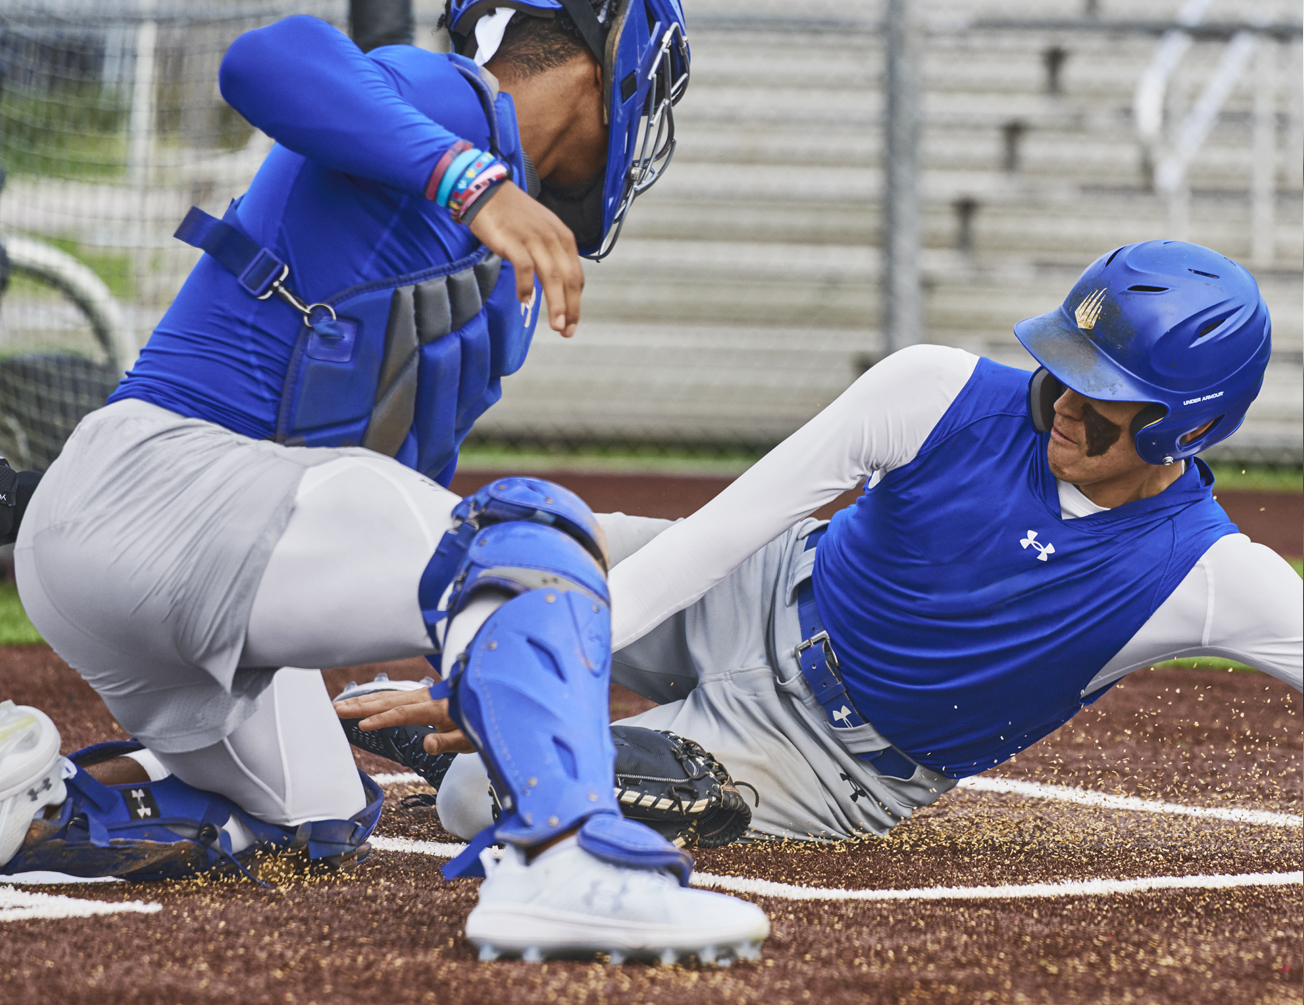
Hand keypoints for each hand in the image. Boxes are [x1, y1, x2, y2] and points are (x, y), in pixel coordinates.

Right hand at [333, 688, 474, 754]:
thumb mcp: (468, 739)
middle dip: (361, 705)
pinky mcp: (419, 696)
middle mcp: (426, 697)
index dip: (382, 719)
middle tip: (335, 709)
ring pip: (387, 696)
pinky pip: (392, 696)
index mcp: (437, 707)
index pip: (403, 713)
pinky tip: (361, 702)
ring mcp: (422, 694)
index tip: (362, 725)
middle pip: (388, 700)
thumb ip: (447, 742)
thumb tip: (428, 744)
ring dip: (363, 701)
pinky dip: (374, 698)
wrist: (490, 704)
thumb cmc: (479, 724)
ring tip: (339, 705)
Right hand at [469, 180, 582, 337]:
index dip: (576, 303)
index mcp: (564, 238)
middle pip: (568, 279)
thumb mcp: (542, 233)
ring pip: (552, 277)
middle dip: (571, 308)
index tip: (572, 323)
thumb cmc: (513, 216)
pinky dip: (526, 286)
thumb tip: (556, 287)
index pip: (576, 276)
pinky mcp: (513, 241)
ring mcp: (533, 239)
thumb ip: (551, 257)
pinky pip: (524, 267)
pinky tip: (524, 301)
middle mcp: (553, 239)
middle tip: (566, 331)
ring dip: (555, 304)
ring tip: (556, 325)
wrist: (487, 191)